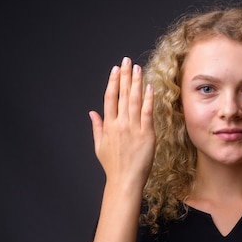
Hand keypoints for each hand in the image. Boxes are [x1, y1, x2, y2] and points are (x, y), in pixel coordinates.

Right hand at [89, 57, 154, 188]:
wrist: (125, 181)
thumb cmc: (113, 166)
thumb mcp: (99, 146)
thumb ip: (97, 127)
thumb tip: (92, 113)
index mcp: (108, 126)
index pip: (109, 98)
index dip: (112, 82)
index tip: (115, 70)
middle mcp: (120, 124)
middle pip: (122, 95)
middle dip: (125, 76)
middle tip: (127, 61)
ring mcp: (133, 128)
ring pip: (134, 100)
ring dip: (136, 83)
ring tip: (137, 68)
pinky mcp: (146, 134)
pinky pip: (147, 113)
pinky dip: (148, 99)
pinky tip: (149, 87)